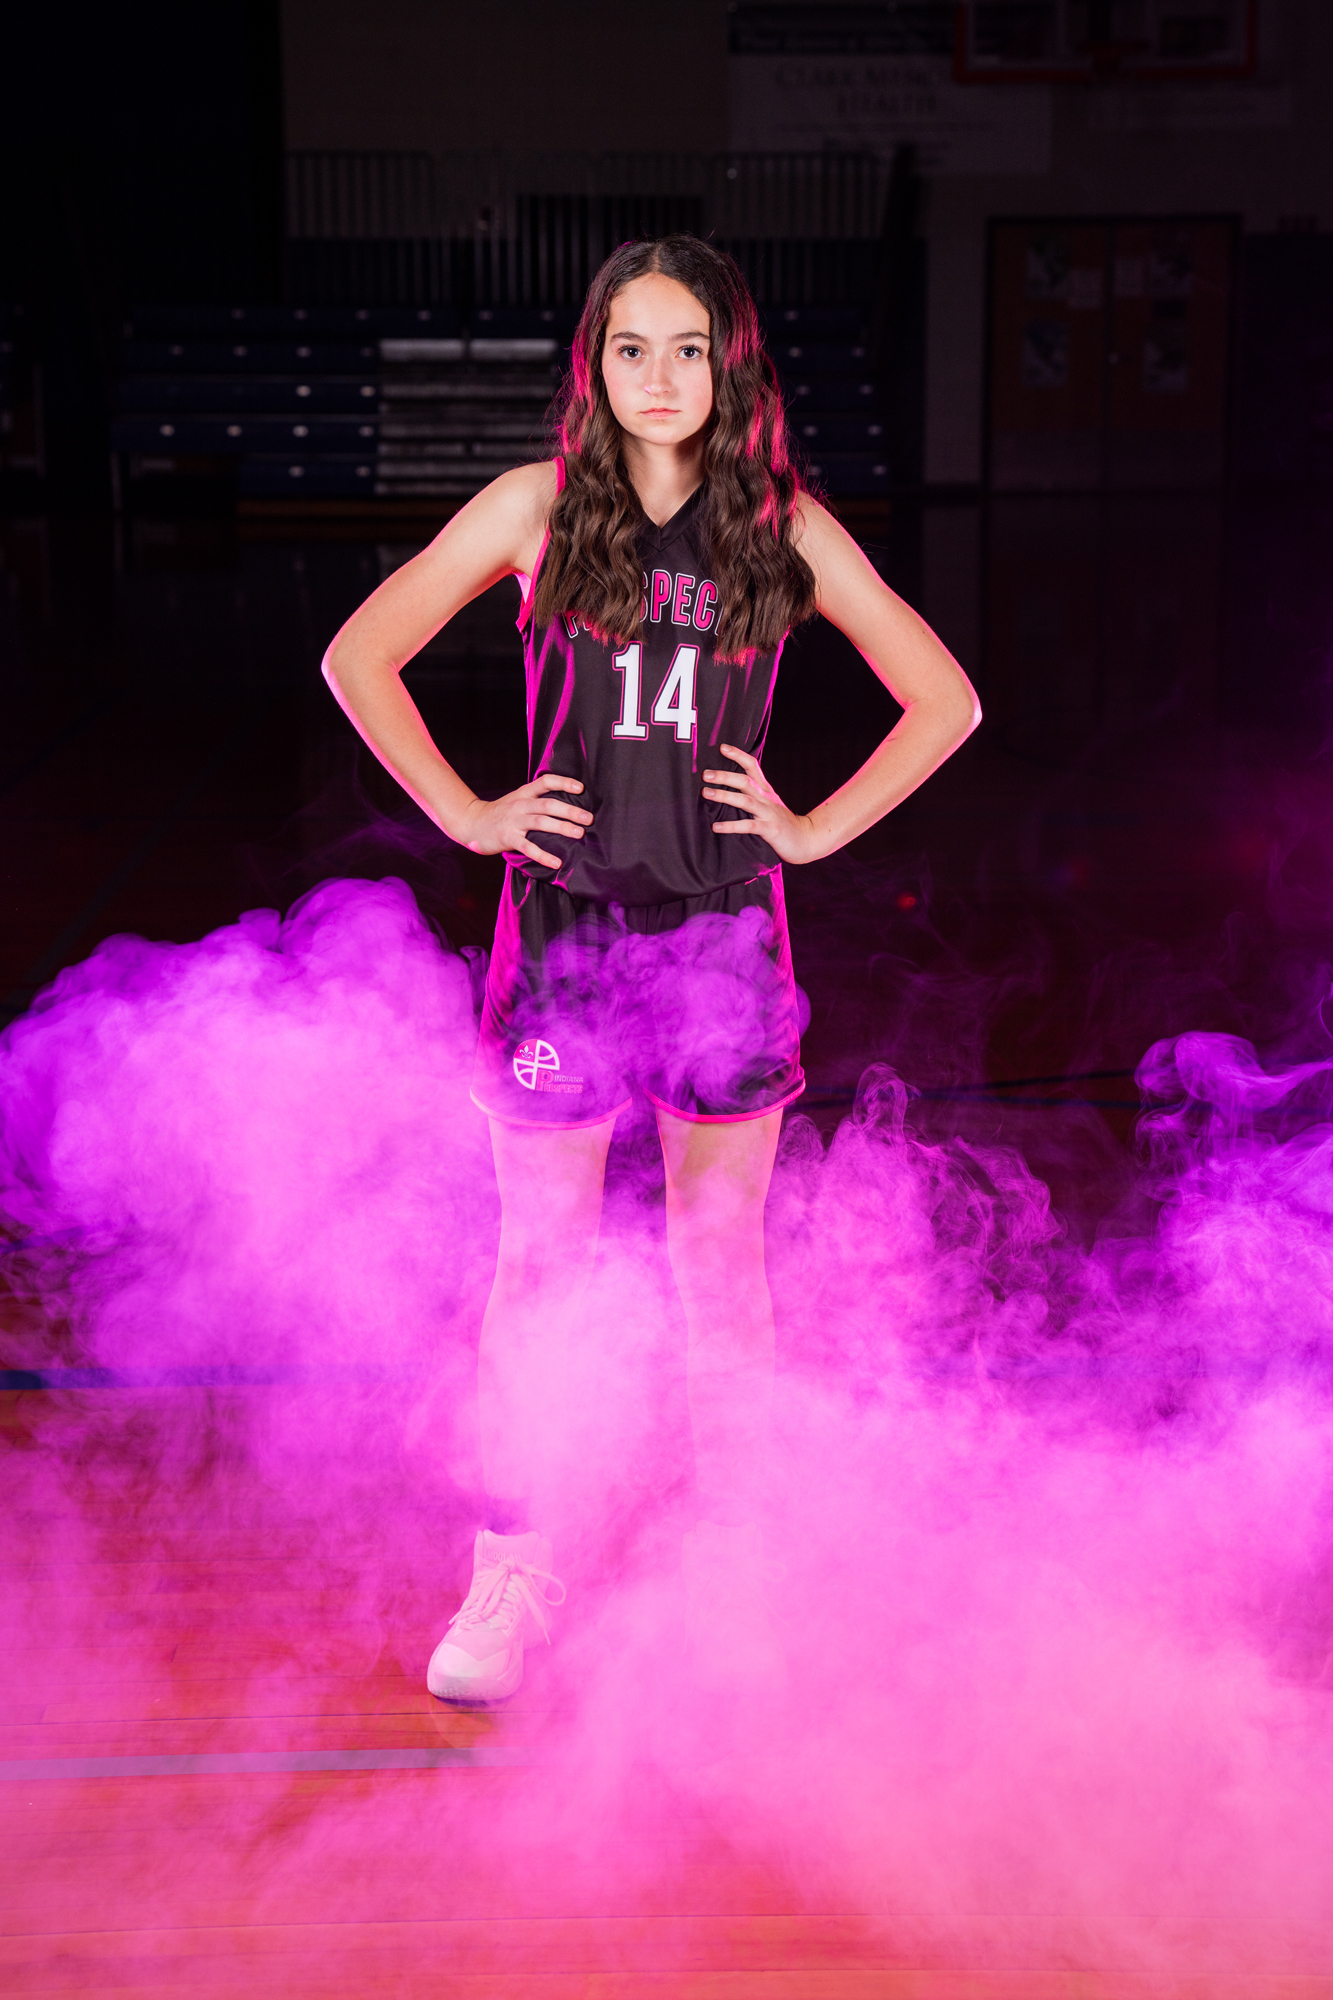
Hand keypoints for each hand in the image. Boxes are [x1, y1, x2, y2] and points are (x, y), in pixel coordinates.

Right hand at [459, 773, 591, 869]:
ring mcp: (514, 821)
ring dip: (562, 827)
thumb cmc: (501, 813)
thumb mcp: (518, 800)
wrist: (472, 823)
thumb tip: (566, 805)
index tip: (581, 788)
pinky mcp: (508, 838)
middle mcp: (520, 805)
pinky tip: (557, 862)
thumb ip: (537, 800)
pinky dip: (543, 855)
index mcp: (524, 793)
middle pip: (548, 804)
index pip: (545, 782)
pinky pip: (529, 847)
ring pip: (541, 822)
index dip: (563, 782)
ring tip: (580, 834)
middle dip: (570, 810)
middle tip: (589, 818)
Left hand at [702, 745, 824, 864]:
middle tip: (706, 774)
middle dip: (725, 776)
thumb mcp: (768, 804)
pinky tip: (716, 827)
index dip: (738, 755)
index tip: (722, 747)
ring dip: (725, 796)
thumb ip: (752, 795)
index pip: (752, 766)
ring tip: (707, 793)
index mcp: (765, 790)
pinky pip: (748, 826)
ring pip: (746, 800)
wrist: (806, 839)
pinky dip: (731, 826)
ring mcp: (768, 813)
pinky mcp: (769, 830)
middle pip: (745, 781)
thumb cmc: (782, 822)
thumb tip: (727, 788)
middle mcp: (766, 798)